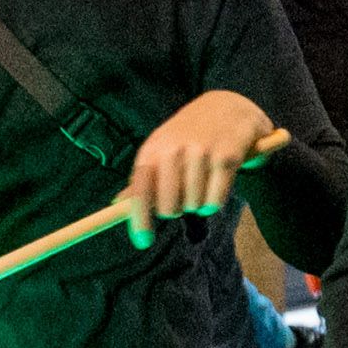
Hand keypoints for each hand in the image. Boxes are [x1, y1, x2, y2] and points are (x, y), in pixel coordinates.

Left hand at [126, 92, 285, 242]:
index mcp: (153, 148)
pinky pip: (215, 201)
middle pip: (169, 206)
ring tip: (204, 183)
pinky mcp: (227, 157)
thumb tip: (118, 205)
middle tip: (184, 196)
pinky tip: (217, 185)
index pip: (141, 189)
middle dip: (177, 209)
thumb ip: (143, 177)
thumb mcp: (162, 147)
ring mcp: (202, 152)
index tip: (143, 242)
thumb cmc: (190, 133)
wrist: (229, 105)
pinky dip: (215, 201)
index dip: (139, 219)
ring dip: (199, 203)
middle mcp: (175, 148)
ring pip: (194, 206)